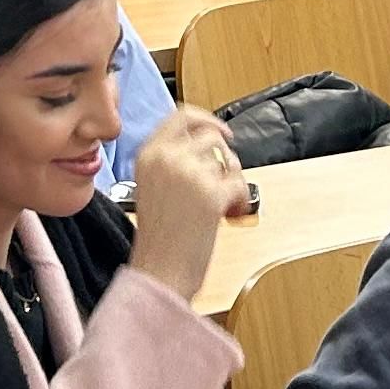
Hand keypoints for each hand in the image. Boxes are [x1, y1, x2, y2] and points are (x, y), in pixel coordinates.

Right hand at [121, 108, 253, 301]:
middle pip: (211, 136)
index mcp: (148, 154)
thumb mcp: (152, 186)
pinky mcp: (210, 193)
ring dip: (232, 180)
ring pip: (228, 160)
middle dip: (224, 157)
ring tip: (223, 202)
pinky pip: (239, 184)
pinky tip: (230, 213)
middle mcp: (166, 158)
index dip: (206, 120)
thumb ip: (171, 161)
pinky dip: (241, 200)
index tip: (220, 132)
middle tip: (226, 177)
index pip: (182, 116)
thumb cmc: (159, 239)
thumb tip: (209, 143)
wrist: (160, 272)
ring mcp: (188, 173)